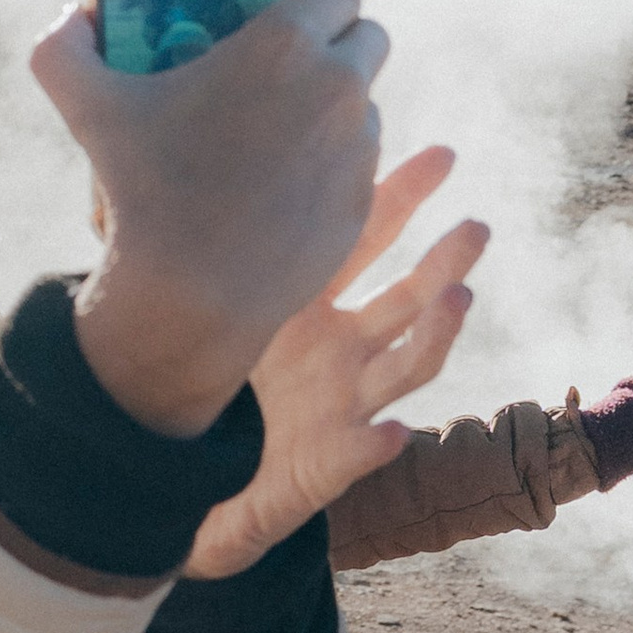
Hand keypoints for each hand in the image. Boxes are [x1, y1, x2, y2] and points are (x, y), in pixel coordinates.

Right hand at [30, 0, 387, 436]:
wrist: (191, 292)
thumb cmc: (142, 190)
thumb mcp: (86, 109)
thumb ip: (61, 49)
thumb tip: (68, 16)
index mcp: (285, 43)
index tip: (293, 17)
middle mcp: (338, 84)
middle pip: (370, 38)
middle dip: (340, 46)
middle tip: (291, 72)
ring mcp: (358, 145)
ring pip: (366, 104)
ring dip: (336, 108)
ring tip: (279, 136)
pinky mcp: (363, 198)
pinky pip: (359, 163)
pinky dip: (331, 165)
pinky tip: (284, 185)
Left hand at [183, 149, 487, 577]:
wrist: (182, 475)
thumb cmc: (193, 383)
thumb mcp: (187, 308)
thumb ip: (183, 245)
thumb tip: (157, 164)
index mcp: (307, 304)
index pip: (363, 243)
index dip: (397, 201)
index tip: (437, 156)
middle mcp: (340, 349)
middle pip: (406, 297)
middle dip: (443, 260)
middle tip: (475, 225)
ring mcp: (345, 402)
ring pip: (406, 365)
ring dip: (435, 334)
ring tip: (457, 298)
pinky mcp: (331, 463)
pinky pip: (357, 453)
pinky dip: (375, 445)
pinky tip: (393, 433)